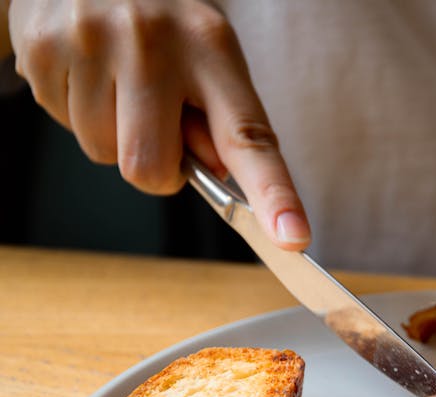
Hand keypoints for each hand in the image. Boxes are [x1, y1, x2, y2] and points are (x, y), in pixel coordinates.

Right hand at [8, 0, 310, 249]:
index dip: (273, 194)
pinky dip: (78, 110)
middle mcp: (152, 43)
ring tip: (118, 81)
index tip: (292, 237)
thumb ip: (219, 119)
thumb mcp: (208, 54)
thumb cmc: (163, 21)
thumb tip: (215, 176)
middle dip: (157, 168)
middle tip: (157, 124)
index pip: (248, 137)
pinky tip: (88, 70)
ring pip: (104, 154)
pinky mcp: (42, 51)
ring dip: (114, 134)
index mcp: (211, 47)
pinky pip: (65, 125)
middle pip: (151, 169)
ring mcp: (92, 43)